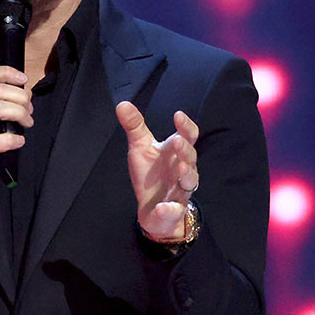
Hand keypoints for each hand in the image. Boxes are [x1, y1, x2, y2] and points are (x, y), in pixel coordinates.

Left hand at [114, 101, 199, 240]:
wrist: (151, 207)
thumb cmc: (150, 173)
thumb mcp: (140, 148)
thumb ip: (135, 126)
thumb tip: (123, 104)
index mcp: (175, 153)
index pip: (188, 136)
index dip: (185, 126)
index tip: (178, 115)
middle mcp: (183, 170)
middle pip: (191, 158)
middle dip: (185, 150)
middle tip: (177, 142)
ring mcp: (180, 190)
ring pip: (190, 182)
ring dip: (186, 175)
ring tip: (179, 168)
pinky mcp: (172, 210)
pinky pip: (173, 210)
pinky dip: (168, 209)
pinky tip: (162, 207)